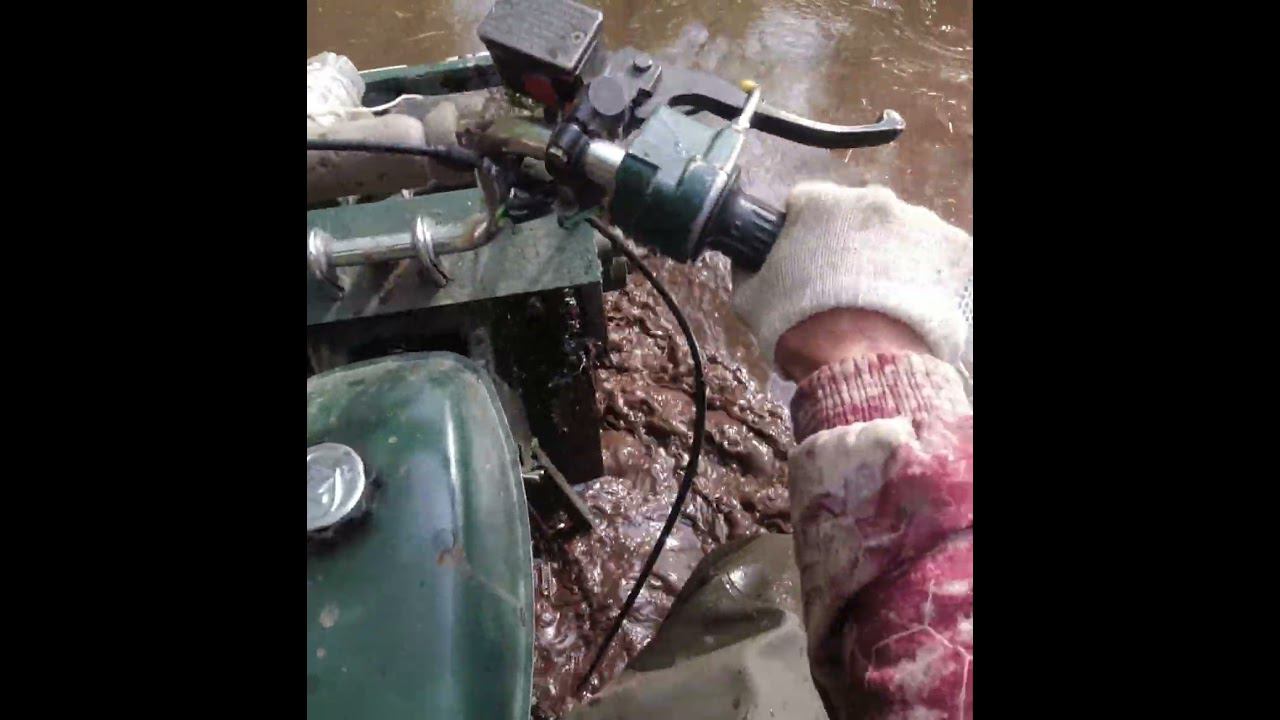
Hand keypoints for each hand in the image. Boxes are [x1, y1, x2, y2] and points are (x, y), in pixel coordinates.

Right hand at [733, 182, 971, 380]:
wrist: (859, 360)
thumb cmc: (799, 327)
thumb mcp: (749, 299)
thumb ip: (748, 269)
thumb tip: (748, 261)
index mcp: (817, 202)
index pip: (807, 204)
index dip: (803, 233)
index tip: (804, 260)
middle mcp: (869, 198)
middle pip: (856, 215)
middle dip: (849, 242)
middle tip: (842, 284)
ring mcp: (916, 219)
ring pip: (898, 231)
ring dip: (888, 256)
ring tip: (880, 298)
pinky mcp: (952, 245)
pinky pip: (934, 253)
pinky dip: (924, 272)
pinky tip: (910, 300)